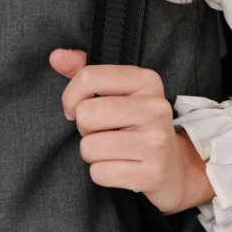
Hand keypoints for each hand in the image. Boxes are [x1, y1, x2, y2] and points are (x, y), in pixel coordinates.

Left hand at [49, 48, 213, 213]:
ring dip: (92, 153)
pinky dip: (102, 173)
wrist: (174, 169)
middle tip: (103, 132)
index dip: (71, 97)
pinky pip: (99, 173)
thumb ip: (83, 70)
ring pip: (89, 147)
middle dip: (84, 128)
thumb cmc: (136, 125)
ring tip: (113, 150)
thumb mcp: (116, 92)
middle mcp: (156, 108)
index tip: (76, 108)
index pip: (89, 77)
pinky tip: (120, 168)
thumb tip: (56, 57)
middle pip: (85, 114)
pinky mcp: (153, 174)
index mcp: (146, 81)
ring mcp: (157, 142)